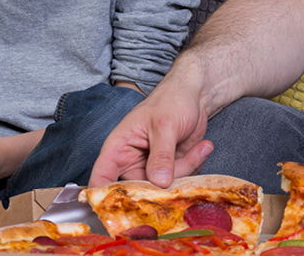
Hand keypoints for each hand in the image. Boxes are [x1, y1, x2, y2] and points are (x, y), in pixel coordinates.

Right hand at [89, 81, 213, 187]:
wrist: (195, 95)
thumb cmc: (171, 100)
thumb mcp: (165, 125)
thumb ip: (161, 155)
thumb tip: (159, 183)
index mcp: (118, 148)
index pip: (101, 178)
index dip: (104, 196)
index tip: (122, 207)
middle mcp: (132, 162)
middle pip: (140, 190)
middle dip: (164, 184)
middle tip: (184, 165)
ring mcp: (152, 168)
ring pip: (165, 187)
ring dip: (187, 170)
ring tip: (201, 147)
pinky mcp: (171, 170)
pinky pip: (182, 181)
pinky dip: (195, 166)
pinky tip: (202, 147)